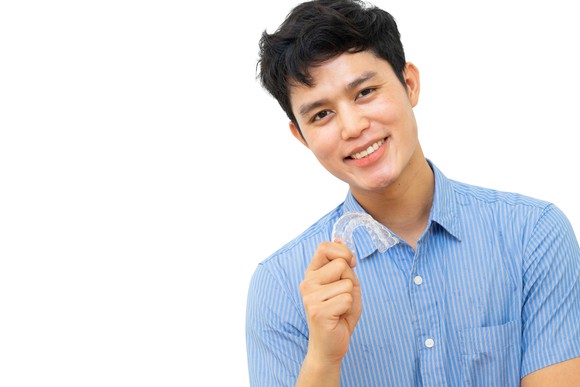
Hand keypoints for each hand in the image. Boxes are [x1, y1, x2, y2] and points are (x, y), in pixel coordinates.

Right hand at [299, 239, 361, 367]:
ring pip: (346, 283)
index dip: (342, 252)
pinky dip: (349, 308)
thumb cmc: (339, 314)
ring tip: (340, 308)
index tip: (349, 264)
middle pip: (340, 263)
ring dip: (350, 296)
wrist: (330, 345)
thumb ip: (343, 263)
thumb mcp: (345, 284)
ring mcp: (310, 297)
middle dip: (350, 279)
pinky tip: (338, 317)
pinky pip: (346, 299)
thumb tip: (339, 238)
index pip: (324, 247)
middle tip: (342, 296)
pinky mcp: (317, 311)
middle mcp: (307, 283)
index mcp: (312, 273)